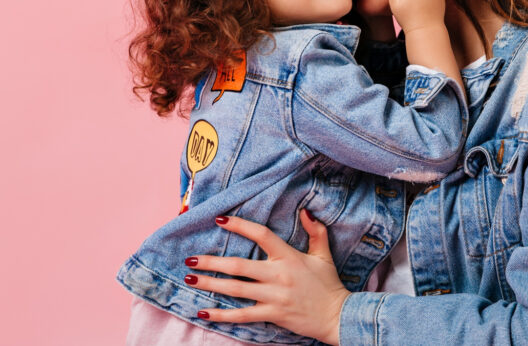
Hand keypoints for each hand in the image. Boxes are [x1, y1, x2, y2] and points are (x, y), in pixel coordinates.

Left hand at [183, 211, 348, 345]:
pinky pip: (242, 315)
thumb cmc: (328, 284)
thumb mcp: (323, 254)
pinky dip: (221, 315)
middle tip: (190, 259)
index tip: (220, 220)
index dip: (240, 226)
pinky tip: (203, 312)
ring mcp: (273, 296)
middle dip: (211, 262)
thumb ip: (315, 231)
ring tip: (190, 280)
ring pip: (235, 289)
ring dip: (210, 284)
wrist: (337, 315)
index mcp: (288, 256)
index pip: (261, 235)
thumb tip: (306, 211)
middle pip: (238, 266)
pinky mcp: (272, 314)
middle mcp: (278, 274)